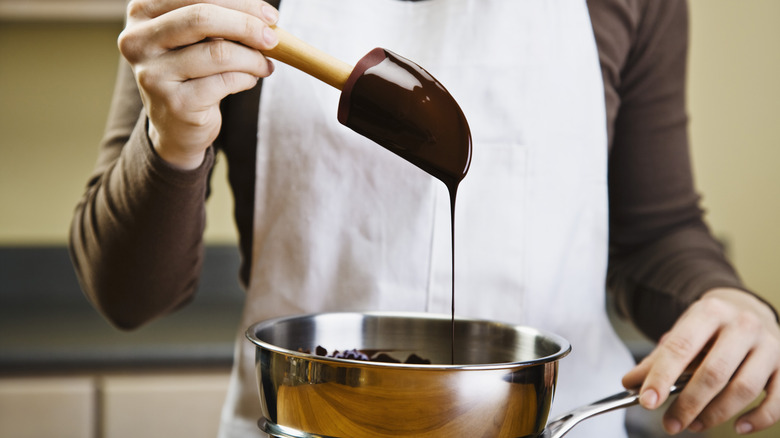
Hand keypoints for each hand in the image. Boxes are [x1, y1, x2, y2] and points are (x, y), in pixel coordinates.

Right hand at [118, 0, 279, 168]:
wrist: (176, 125)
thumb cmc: (192, 70)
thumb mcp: (198, 37)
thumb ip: (219, 19)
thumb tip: (264, 14)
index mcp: (142, 12)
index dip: (240, 2)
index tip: (270, 15)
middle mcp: (138, 40)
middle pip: (203, 18)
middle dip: (247, 25)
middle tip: (273, 38)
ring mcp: (153, 74)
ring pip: (219, 52)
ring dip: (252, 58)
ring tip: (264, 64)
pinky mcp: (175, 103)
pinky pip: (225, 81)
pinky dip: (246, 78)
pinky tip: (249, 80)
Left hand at [623, 288, 779, 434]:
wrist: (747, 309)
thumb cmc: (709, 328)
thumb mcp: (682, 333)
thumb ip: (657, 359)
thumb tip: (630, 383)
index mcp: (710, 312)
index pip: (681, 348)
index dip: (661, 377)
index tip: (647, 401)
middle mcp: (743, 326)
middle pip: (714, 372)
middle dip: (688, 403)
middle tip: (670, 423)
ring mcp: (769, 346)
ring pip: (744, 388)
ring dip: (716, 414)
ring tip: (695, 425)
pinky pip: (777, 400)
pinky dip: (758, 419)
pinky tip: (738, 427)